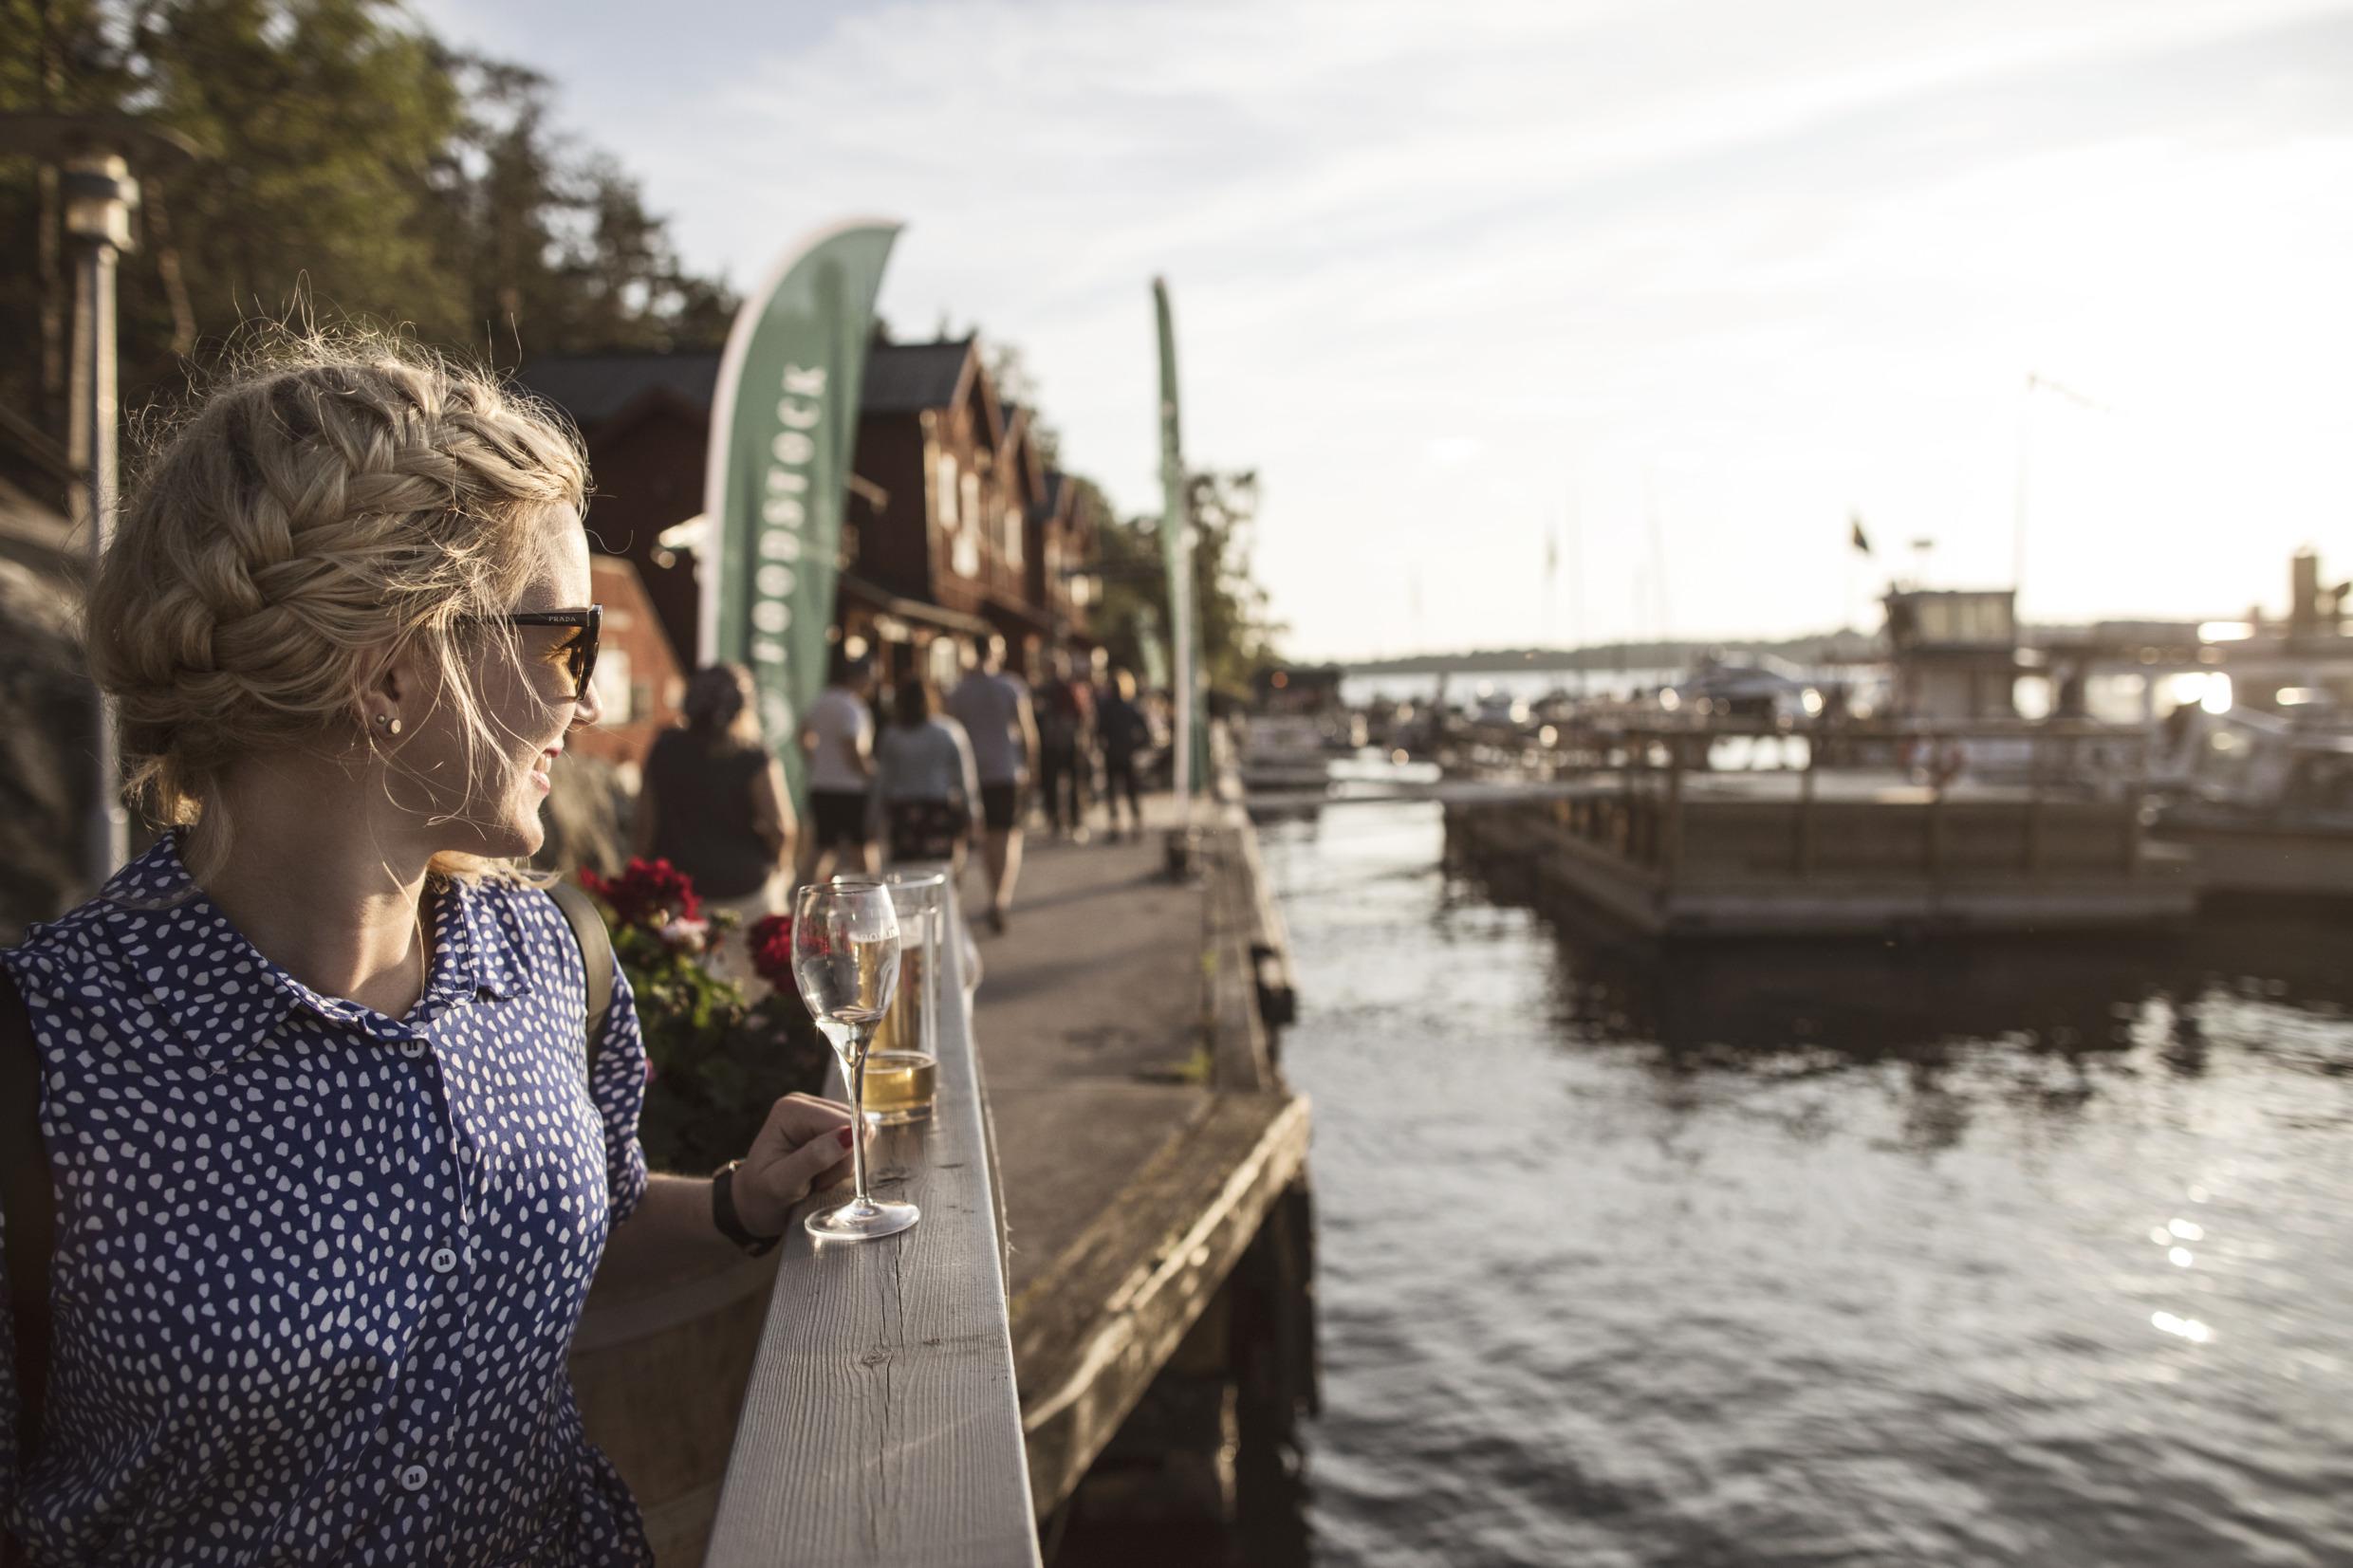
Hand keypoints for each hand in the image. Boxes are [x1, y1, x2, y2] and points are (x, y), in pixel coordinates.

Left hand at [732, 1092, 861, 1237]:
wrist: (755, 1205)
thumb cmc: (762, 1196)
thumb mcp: (782, 1183)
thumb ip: (813, 1158)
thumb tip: (849, 1135)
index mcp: (792, 1110)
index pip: (844, 1121)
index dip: (843, 1155)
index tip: (819, 1181)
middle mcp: (806, 1104)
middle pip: (857, 1125)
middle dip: (843, 1162)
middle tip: (817, 1182)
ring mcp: (819, 1114)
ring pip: (862, 1135)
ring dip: (844, 1166)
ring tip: (817, 1180)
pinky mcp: (830, 1127)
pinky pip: (858, 1143)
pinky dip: (845, 1165)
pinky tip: (824, 1174)